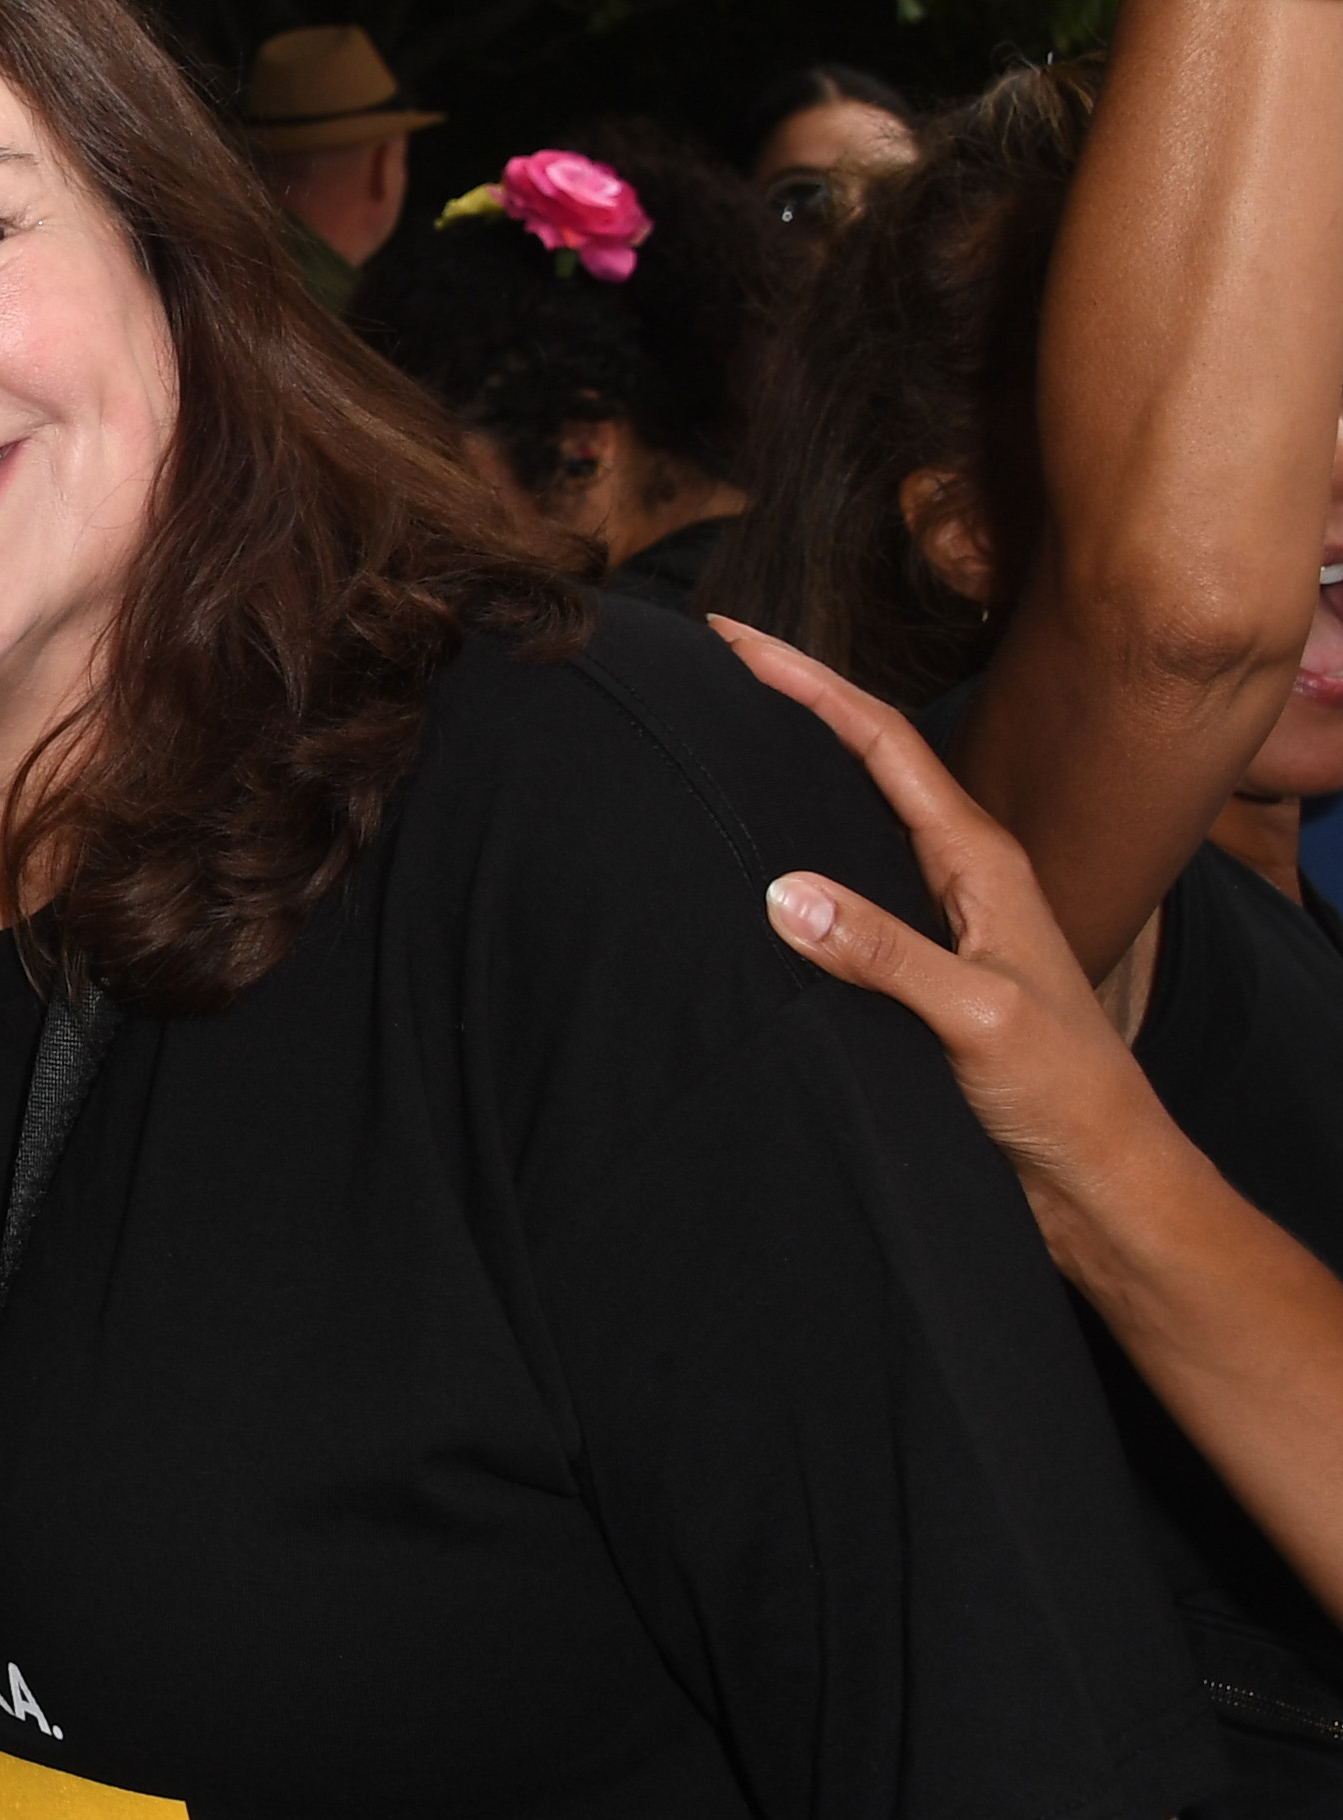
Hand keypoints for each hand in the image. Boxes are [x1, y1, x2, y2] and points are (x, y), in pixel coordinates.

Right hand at [712, 621, 1186, 1270]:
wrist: (1100, 1177)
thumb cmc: (1064, 1096)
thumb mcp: (975, 1018)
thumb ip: (883, 953)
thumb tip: (782, 891)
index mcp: (982, 861)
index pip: (882, 743)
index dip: (809, 684)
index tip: (738, 642)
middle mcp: (961, 873)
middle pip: (868, 758)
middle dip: (795, 701)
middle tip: (718, 662)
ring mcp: (943, 915)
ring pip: (857, 814)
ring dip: (796, 766)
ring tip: (725, 732)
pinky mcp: (922, 962)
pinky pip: (850, 880)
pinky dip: (800, 841)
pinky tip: (759, 853)